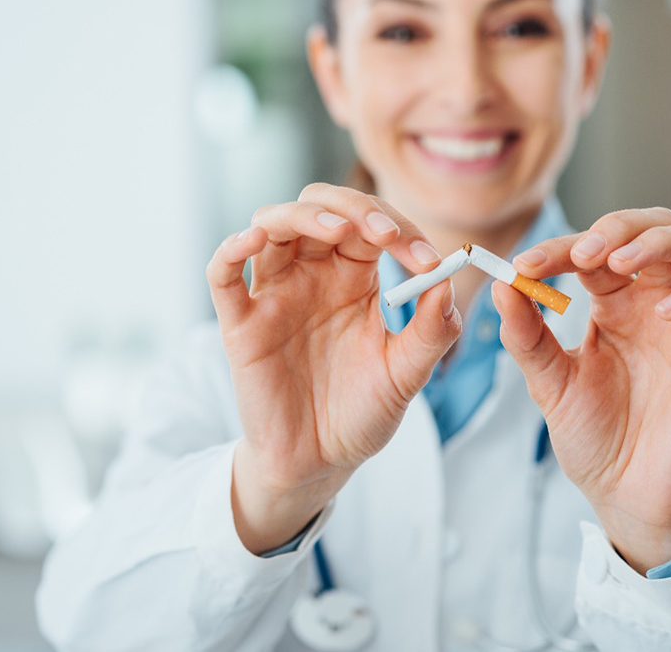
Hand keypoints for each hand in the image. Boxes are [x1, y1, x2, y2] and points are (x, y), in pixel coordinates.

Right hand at [206, 183, 461, 552]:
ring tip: (339, 229)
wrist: (320, 462)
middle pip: (319, 208)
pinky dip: (231, 249)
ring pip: (272, 224)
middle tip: (387, 234)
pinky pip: (223, 275)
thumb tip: (447, 281)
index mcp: (353, 278)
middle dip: (355, 208)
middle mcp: (312, 275)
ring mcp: (273, 295)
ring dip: (303, 215)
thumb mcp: (405, 374)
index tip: (428, 260)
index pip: (370, 225)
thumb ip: (429, 331)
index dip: (400, 229)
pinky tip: (252, 240)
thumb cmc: (362, 413)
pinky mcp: (240, 324)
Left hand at [493, 208, 670, 573]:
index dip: (558, 248)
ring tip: (621, 262)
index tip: (523, 265)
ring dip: (660, 242)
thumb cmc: (592, 435)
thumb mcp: (548, 382)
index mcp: (611, 304)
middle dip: (618, 227)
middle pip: (655, 227)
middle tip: (581, 253)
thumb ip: (526, 335)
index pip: (593, 250)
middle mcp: (652, 304)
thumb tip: (500, 285)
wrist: (624, 493)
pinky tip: (667, 310)